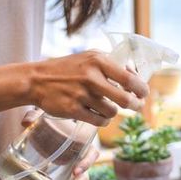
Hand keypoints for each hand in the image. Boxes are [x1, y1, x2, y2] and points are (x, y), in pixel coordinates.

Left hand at [22, 110, 98, 179]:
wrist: (45, 129)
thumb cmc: (51, 122)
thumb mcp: (44, 117)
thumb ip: (35, 116)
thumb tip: (26, 121)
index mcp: (82, 144)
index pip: (92, 154)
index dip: (86, 163)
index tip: (76, 171)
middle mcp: (80, 160)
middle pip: (83, 178)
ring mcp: (72, 171)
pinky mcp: (62, 178)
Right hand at [27, 51, 148, 126]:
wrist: (36, 80)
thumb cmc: (67, 69)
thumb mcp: (89, 58)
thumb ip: (112, 65)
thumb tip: (136, 77)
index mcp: (98, 60)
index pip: (129, 78)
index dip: (141, 89)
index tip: (143, 94)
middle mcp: (91, 77)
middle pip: (125, 100)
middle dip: (135, 105)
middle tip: (136, 106)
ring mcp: (81, 94)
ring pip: (112, 112)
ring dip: (112, 112)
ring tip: (105, 107)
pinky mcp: (73, 110)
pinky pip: (98, 121)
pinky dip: (102, 121)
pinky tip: (98, 116)